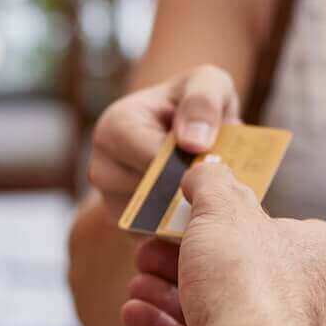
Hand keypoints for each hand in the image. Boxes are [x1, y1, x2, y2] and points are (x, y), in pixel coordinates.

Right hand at [87, 65, 239, 221]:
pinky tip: (204, 215)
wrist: (184, 131)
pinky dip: (184, 233)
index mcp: (114, 128)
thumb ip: (203, 101)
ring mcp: (111, 203)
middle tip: (222, 184)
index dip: (189, 165)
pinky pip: (157, 242)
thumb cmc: (195, 103)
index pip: (152, 160)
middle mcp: (102, 169)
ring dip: (189, 214)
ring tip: (212, 194)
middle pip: (151, 196)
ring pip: (155, 223)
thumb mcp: (208, 83)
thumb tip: (193, 143)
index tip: (217, 165)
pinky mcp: (128, 230)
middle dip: (190, 192)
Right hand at [121, 159, 325, 325]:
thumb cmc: (247, 279)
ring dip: (166, 293)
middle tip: (149, 247)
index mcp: (320, 256)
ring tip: (137, 279)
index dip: (230, 219)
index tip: (190, 214)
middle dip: (183, 259)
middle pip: (235, 269)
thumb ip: (212, 183)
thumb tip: (205, 171)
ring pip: (213, 308)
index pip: (278, 228)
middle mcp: (307, 301)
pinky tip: (134, 311)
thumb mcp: (224, 207)